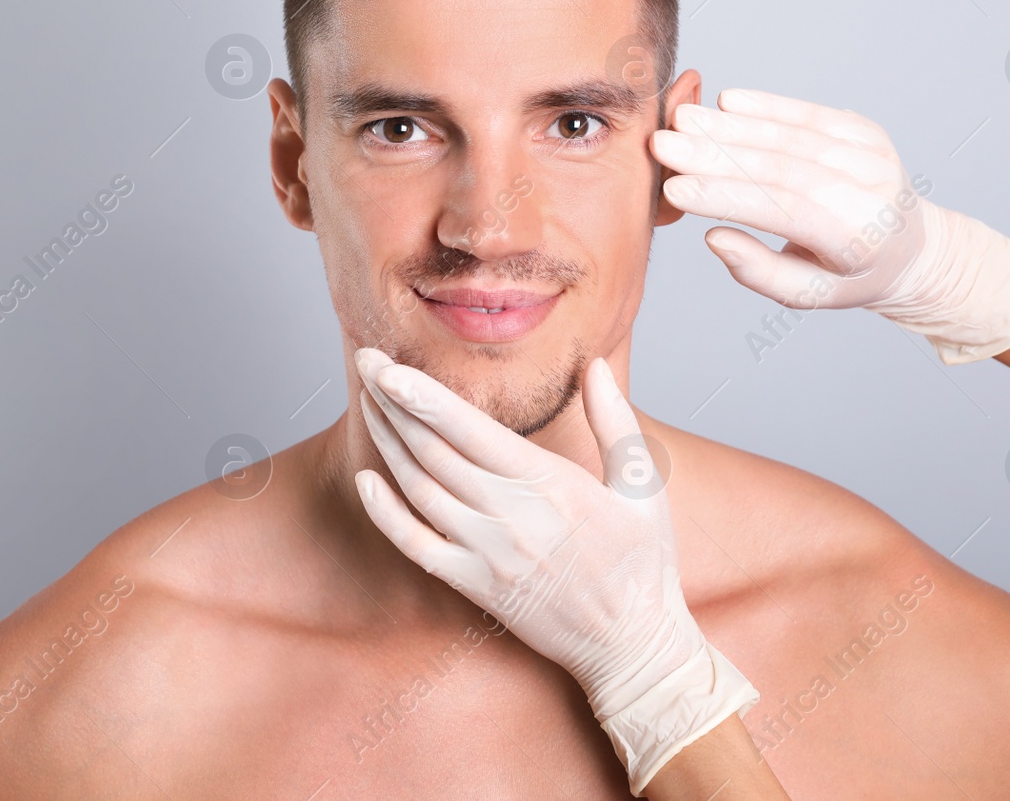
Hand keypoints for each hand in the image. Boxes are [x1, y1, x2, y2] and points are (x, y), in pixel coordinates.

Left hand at [351, 347, 757, 794]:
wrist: (632, 646)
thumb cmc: (642, 562)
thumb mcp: (643, 485)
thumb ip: (614, 421)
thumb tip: (594, 366)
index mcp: (550, 483)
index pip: (469, 429)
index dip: (422, 396)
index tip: (387, 366)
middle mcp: (511, 515)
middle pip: (433, 450)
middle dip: (394, 404)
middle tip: (366, 363)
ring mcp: (488, 554)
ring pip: (420, 489)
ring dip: (389, 443)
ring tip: (370, 404)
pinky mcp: (475, 587)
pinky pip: (416, 546)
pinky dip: (385, 513)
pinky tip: (366, 481)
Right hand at [650, 87, 1009, 362]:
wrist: (912, 246)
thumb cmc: (849, 275)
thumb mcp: (808, 294)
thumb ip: (760, 271)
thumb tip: (714, 236)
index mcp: (858, 238)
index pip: (782, 209)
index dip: (726, 196)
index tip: (675, 188)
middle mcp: (870, 190)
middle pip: (781, 166)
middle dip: (716, 154)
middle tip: (663, 144)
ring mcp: (871, 154)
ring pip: (790, 135)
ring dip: (731, 126)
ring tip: (681, 120)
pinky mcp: (864, 129)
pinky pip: (807, 113)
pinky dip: (765, 105)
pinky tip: (725, 102)